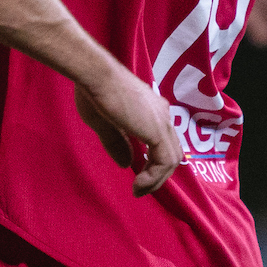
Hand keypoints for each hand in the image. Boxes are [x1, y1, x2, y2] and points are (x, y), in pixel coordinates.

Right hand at [74, 67, 181, 195]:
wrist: (96, 75)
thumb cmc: (94, 91)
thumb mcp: (105, 123)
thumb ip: (118, 143)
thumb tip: (127, 164)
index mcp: (152, 108)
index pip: (163, 140)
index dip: (154, 160)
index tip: (138, 174)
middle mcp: (162, 114)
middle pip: (172, 151)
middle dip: (158, 174)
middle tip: (141, 188)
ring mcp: (162, 122)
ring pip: (172, 159)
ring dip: (157, 180)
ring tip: (139, 190)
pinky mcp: (157, 131)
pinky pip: (165, 162)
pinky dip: (154, 178)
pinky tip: (139, 185)